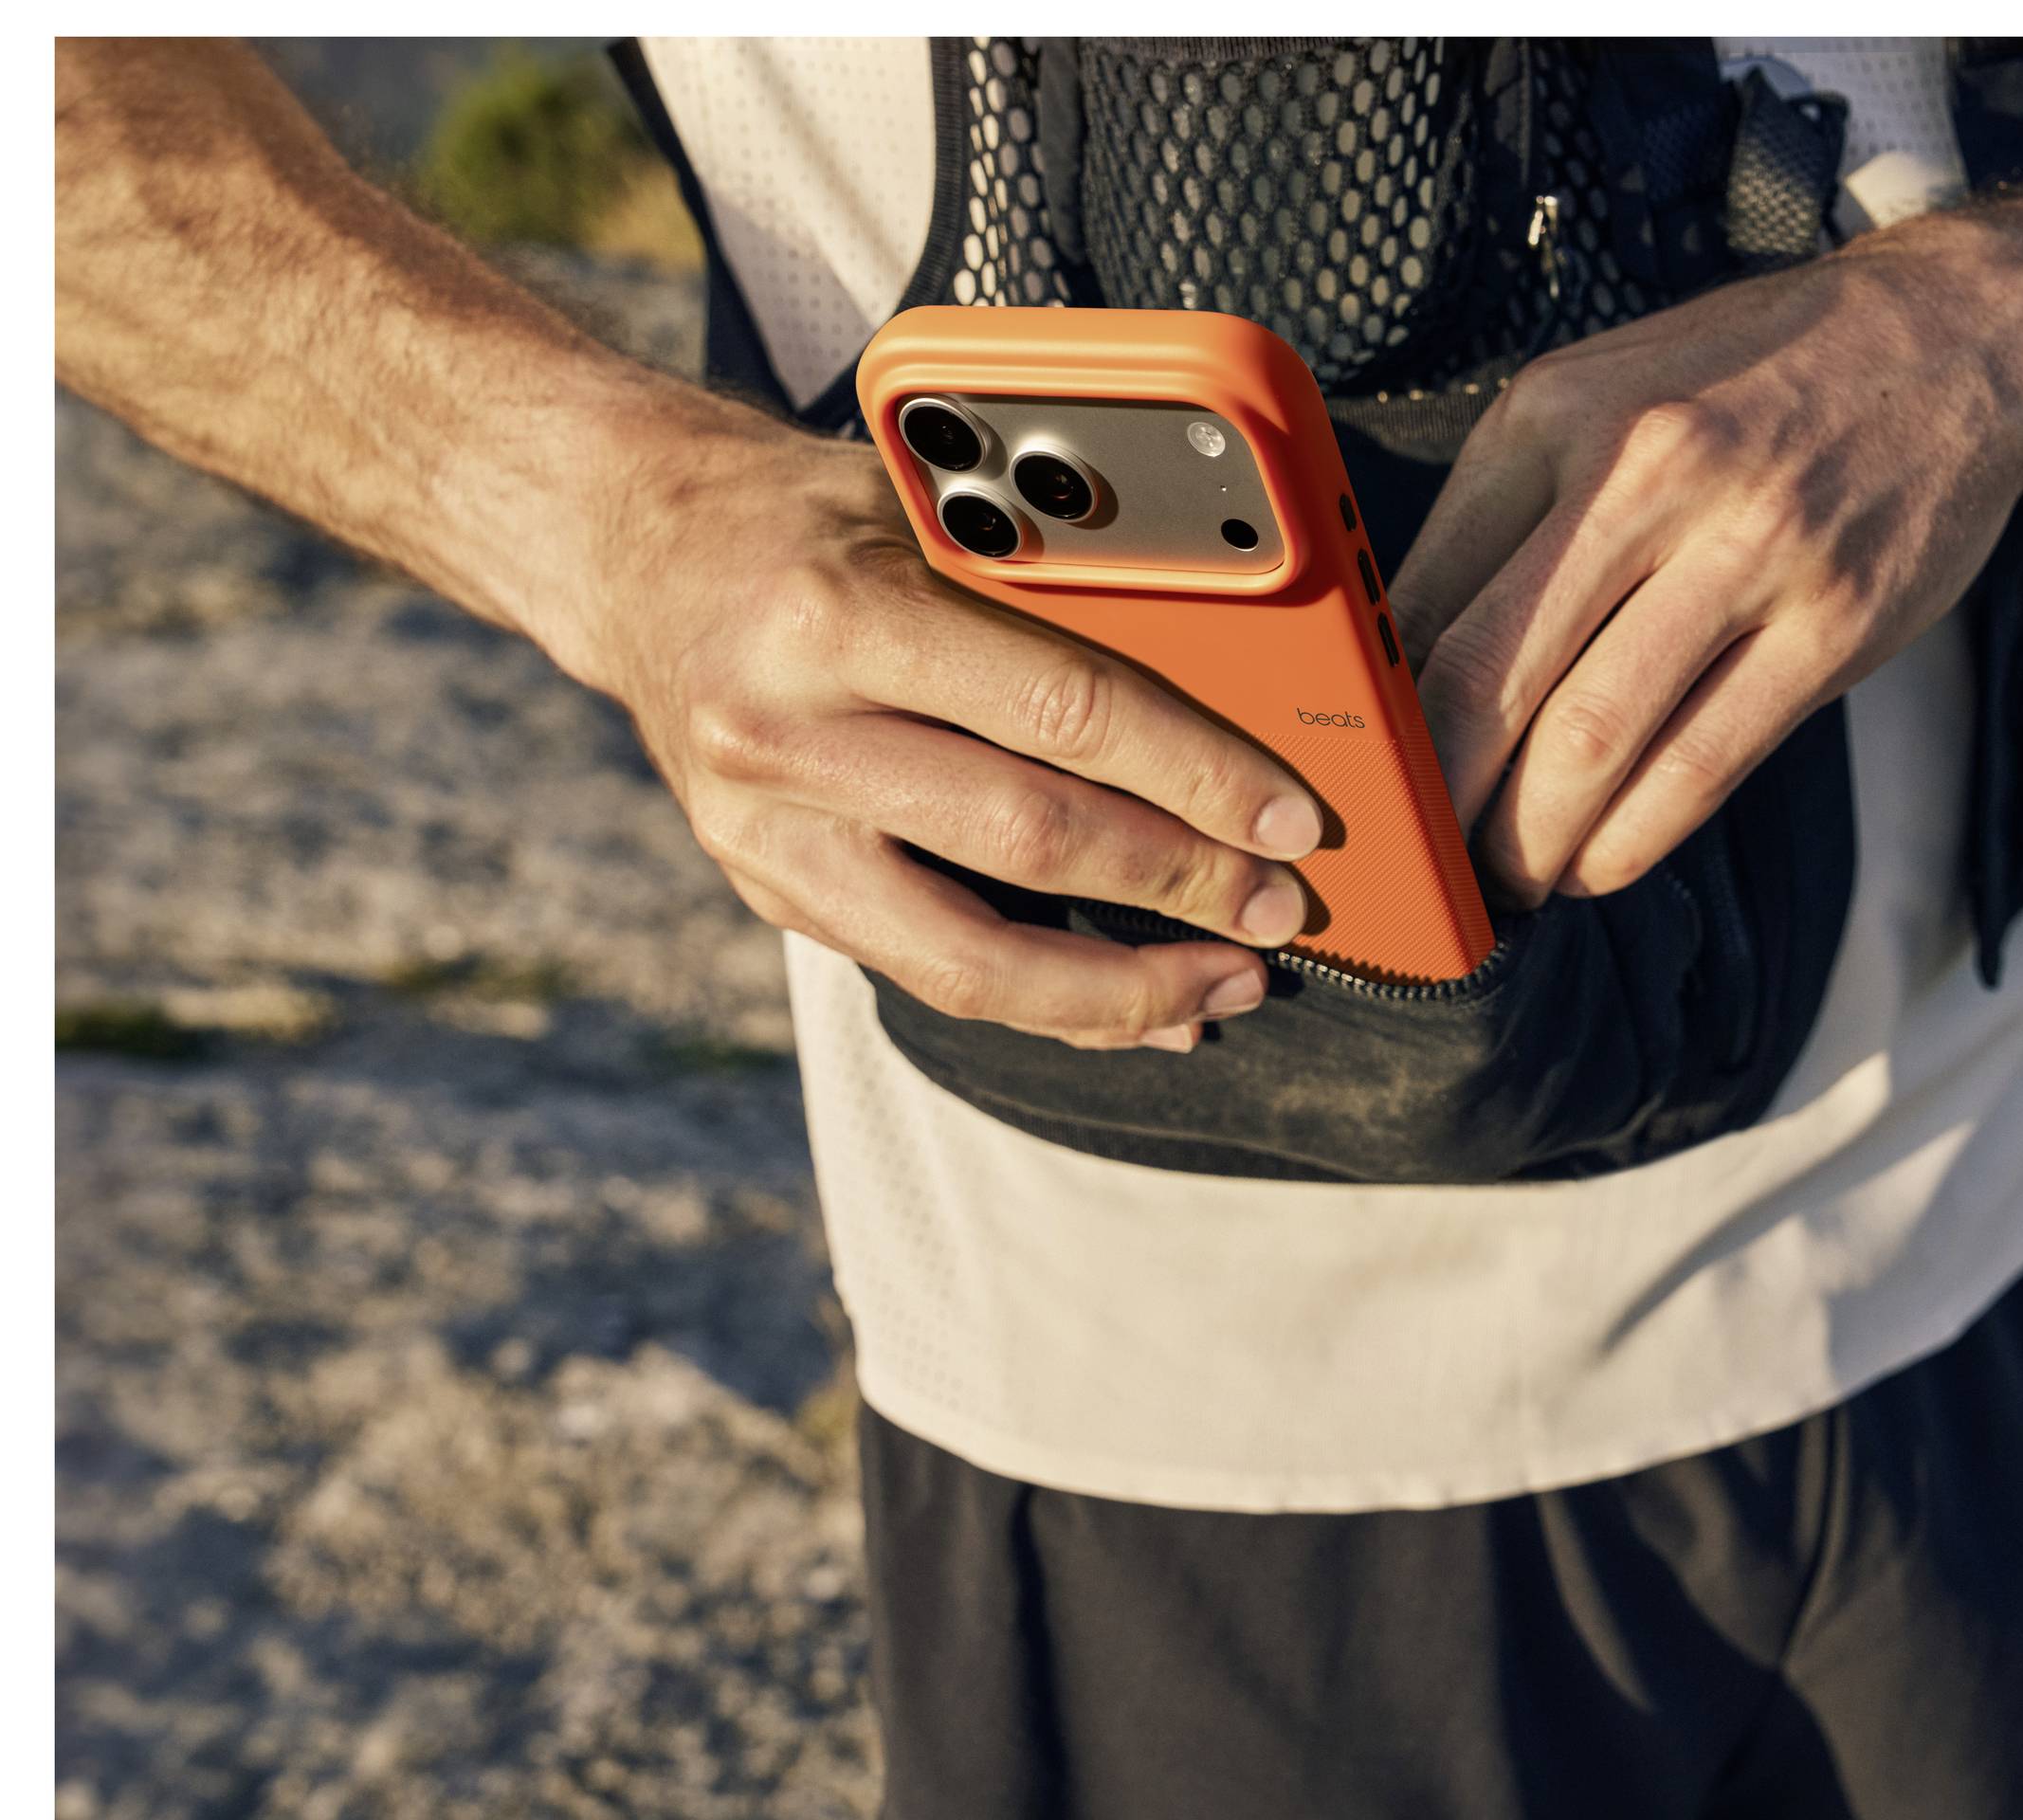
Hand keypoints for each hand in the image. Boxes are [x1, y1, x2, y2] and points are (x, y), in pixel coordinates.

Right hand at [565, 416, 1326, 1051]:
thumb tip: (1228, 675)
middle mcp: (786, 732)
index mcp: (838, 612)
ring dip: (1118, 991)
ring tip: (1224, 986)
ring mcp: (765, 832)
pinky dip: (1043, 1004)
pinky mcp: (768, 890)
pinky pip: (926, 974)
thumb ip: (1045, 581)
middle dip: (1180, 888)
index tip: (1290, 817)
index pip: (1061, 710)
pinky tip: (1131, 1008)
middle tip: (1281, 911)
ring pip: (968, 960)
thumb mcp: (920, 501)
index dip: (1196, 775)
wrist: (626, 548)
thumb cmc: (799, 515)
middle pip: (1028, 842)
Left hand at [1391, 230, 2022, 908]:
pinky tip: (1594, 863)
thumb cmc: (1751, 384)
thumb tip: (1408, 663)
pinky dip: (1629, 839)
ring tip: (1507, 879)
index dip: (1375, 713)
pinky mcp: (1832, 627)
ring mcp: (1752, 552)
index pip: (1422, 592)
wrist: (1957, 347)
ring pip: (1593, 741)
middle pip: (1490, 679)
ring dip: (1529, 842)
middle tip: (1420, 858)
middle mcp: (1650, 474)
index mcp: (1562, 414)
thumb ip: (1509, 509)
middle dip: (1436, 800)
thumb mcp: (1604, 391)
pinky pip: (1703, 767)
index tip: (1365, 778)